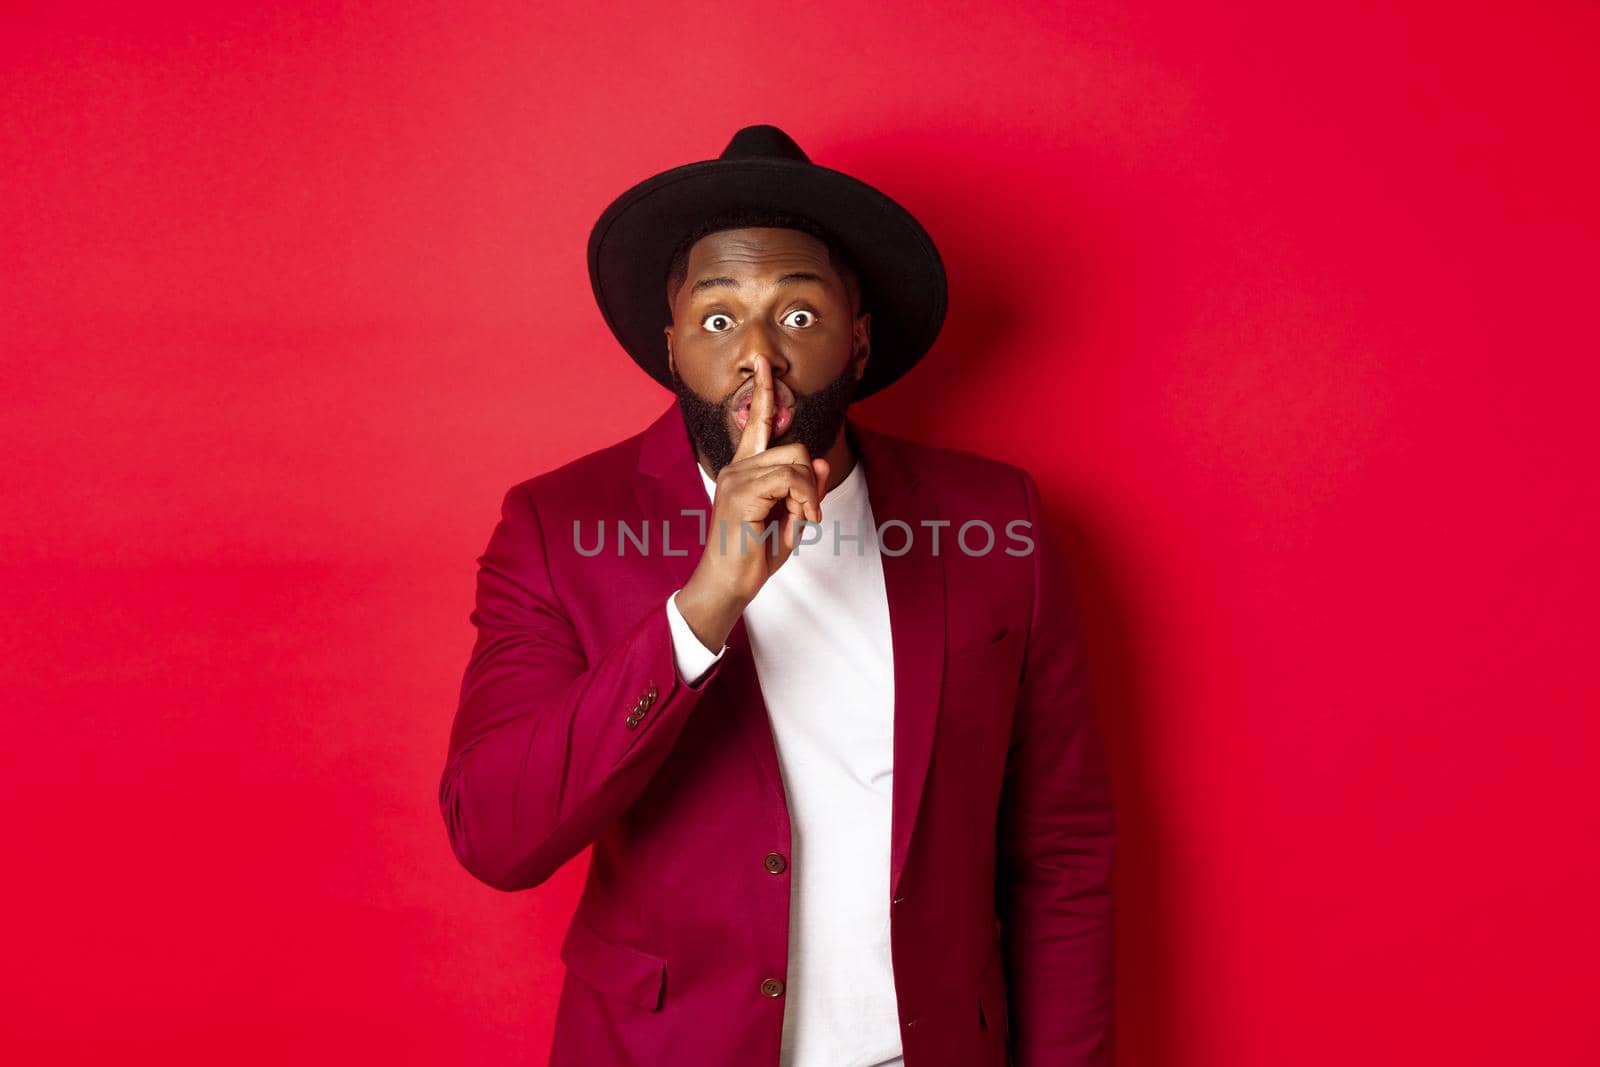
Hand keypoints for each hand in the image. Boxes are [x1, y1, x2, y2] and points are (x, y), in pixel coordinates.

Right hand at [674, 354, 829, 650]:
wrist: (729, 583)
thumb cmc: (754, 554)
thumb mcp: (790, 518)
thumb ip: (804, 489)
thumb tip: (820, 459)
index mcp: (744, 469)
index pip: (755, 423)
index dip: (764, 392)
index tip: (764, 364)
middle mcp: (737, 467)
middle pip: (794, 448)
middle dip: (808, 480)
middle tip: (804, 512)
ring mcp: (736, 477)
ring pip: (796, 463)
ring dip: (807, 495)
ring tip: (800, 519)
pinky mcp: (740, 492)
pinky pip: (790, 480)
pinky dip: (804, 500)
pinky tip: (800, 520)